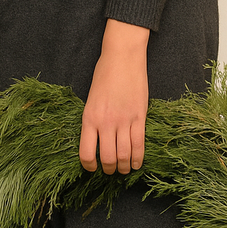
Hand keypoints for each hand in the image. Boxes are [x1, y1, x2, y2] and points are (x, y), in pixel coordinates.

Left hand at [79, 19, 149, 174]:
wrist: (122, 57)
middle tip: (110, 170)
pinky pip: (139, 144)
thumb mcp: (91, 99)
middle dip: (109, 169)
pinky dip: (138, 158)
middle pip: (107, 158)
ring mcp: (124, 120)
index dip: (89, 165)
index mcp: (89, 117)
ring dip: (124, 167)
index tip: (93, 168)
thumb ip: (93, 120)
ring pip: (124, 155)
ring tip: (124, 169)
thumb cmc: (105, 74)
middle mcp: (105, 122)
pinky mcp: (140, 117)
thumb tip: (96, 140)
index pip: (86, 153)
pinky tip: (137, 164)